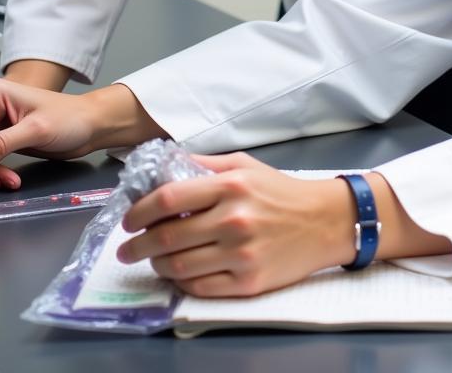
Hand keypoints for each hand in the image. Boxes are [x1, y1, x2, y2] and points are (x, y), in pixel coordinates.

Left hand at [117, 153, 356, 296]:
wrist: (325, 221)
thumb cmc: (282, 191)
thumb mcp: (245, 165)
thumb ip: (205, 164)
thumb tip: (165, 164)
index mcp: (231, 186)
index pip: (169, 199)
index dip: (139, 210)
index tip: (129, 219)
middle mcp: (233, 220)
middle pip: (167, 237)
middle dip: (137, 245)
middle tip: (127, 249)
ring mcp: (241, 254)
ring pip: (179, 267)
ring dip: (156, 265)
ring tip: (152, 259)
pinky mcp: (249, 283)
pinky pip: (200, 288)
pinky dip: (181, 283)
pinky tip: (178, 274)